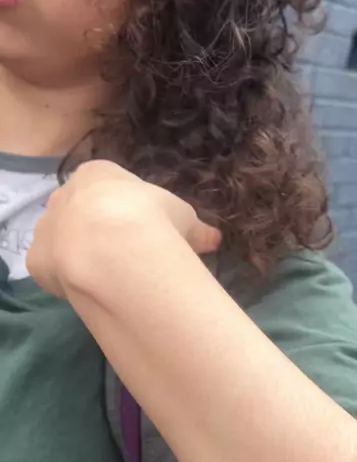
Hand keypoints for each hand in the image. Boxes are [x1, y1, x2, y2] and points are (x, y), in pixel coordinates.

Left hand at [26, 160, 221, 297]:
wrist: (111, 248)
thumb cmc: (151, 220)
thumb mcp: (183, 219)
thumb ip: (196, 229)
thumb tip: (216, 239)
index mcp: (98, 175)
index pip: (109, 186)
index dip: (128, 209)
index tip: (144, 230)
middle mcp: (65, 194)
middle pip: (81, 210)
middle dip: (100, 229)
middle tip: (126, 254)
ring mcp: (47, 225)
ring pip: (62, 237)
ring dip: (79, 251)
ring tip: (108, 275)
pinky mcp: (36, 258)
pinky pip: (51, 266)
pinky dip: (66, 276)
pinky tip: (88, 287)